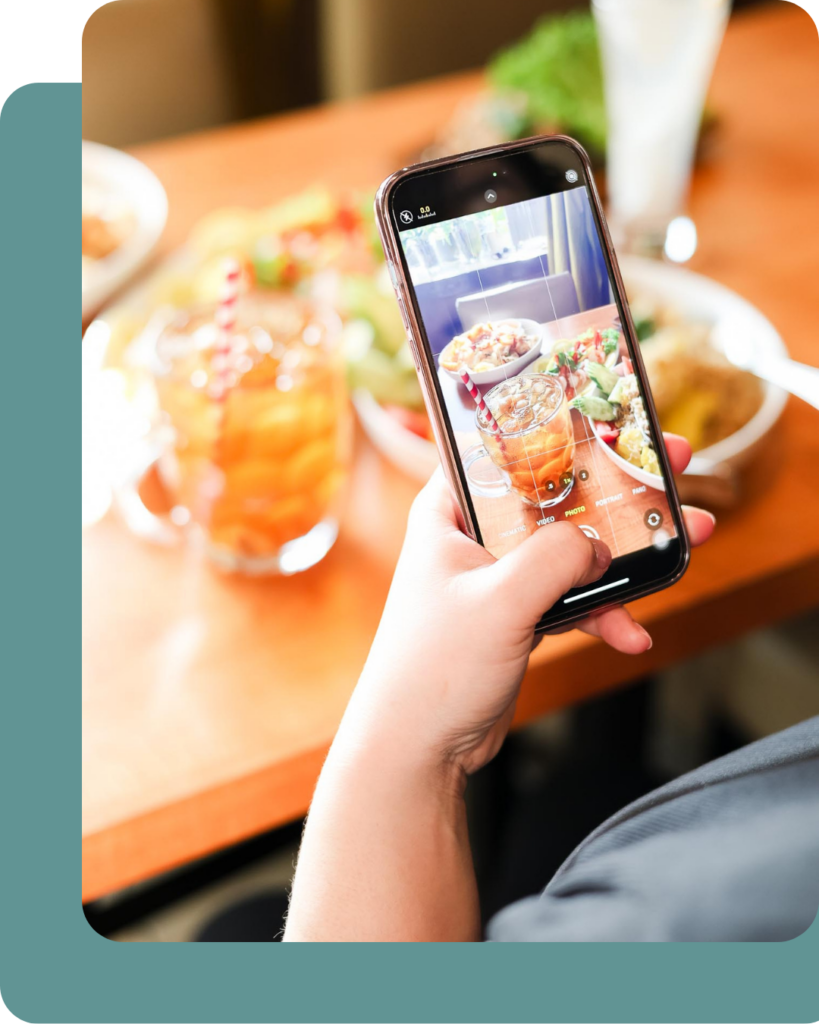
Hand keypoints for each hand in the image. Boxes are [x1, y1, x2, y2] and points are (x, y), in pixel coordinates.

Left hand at [348, 434, 713, 778]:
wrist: (419, 748)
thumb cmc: (433, 669)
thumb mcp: (499, 602)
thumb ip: (553, 559)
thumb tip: (597, 544)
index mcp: (448, 511)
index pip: (504, 449)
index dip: (558, 429)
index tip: (614, 418)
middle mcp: (472, 535)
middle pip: (555, 496)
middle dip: (616, 490)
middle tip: (669, 469)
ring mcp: (498, 577)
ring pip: (571, 549)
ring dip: (626, 554)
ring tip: (686, 544)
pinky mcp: (517, 615)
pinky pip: (571, 600)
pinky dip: (603, 613)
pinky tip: (632, 634)